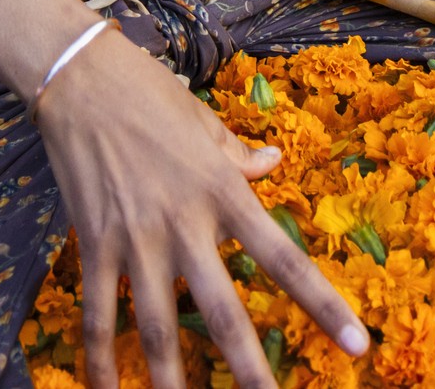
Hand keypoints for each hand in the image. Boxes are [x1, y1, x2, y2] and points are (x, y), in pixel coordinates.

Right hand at [35, 30, 367, 388]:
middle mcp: (183, 222)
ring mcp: (136, 237)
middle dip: (251, 372)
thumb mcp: (203, 120)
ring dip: (171, 384)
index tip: (356, 345)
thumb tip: (273, 163)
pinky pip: (99, 312)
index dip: (321, 304)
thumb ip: (238, 154)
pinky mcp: (94, 242)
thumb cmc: (147, 91)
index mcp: (221, 189)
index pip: (282, 256)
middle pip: (222, 312)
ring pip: (159, 328)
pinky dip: (100, 358)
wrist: (77, 76)